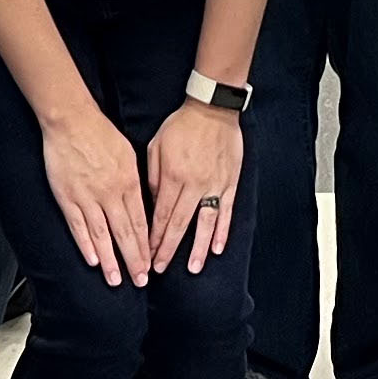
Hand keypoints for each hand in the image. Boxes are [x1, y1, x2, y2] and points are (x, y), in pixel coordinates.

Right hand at [41, 104, 149, 286]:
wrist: (72, 121)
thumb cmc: (101, 134)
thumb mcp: (129, 154)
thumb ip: (136, 180)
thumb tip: (143, 203)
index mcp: (129, 183)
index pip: (141, 222)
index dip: (146, 245)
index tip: (151, 263)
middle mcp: (111, 194)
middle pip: (125, 233)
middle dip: (134, 260)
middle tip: (140, 280)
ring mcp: (88, 198)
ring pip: (102, 235)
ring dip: (111, 260)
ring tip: (117, 280)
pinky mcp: (68, 198)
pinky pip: (78, 226)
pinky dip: (86, 245)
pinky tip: (93, 260)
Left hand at [144, 103, 243, 275]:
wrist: (213, 109)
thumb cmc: (181, 126)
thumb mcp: (156, 147)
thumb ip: (152, 177)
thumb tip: (152, 203)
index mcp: (173, 176)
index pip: (161, 215)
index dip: (154, 237)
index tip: (147, 254)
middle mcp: (194, 185)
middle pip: (180, 224)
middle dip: (169, 249)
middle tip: (160, 269)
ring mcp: (214, 185)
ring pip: (205, 223)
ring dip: (197, 248)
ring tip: (192, 268)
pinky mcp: (230, 182)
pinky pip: (226, 211)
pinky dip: (222, 231)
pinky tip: (217, 247)